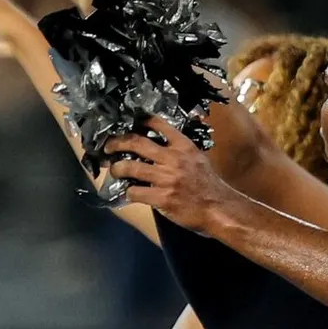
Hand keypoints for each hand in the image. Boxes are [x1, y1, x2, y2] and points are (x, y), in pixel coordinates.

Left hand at [107, 116, 238, 233]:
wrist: (218, 208)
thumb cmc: (208, 184)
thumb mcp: (198, 159)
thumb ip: (180, 151)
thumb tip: (161, 146)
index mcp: (184, 146)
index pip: (159, 124)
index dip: (141, 120)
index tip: (130, 123)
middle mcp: (173, 158)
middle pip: (136, 143)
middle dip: (117, 143)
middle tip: (109, 147)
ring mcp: (166, 178)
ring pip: (130, 167)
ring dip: (118, 168)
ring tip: (115, 170)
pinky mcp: (162, 198)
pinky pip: (135, 192)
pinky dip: (129, 192)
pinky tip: (131, 193)